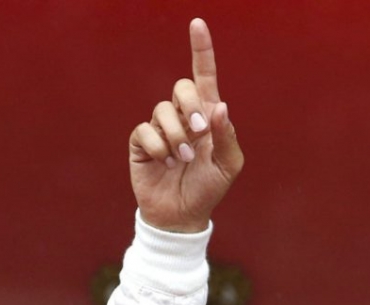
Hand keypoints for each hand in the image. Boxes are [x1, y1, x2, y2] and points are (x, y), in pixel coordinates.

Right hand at [129, 18, 243, 232]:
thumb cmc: (208, 190)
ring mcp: (160, 128)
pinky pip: (145, 130)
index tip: (198, 23)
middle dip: (191, 107)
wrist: (182, 216)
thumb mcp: (228, 166)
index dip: (201, 49)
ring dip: (176, 135)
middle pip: (182, 87)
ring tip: (183, 158)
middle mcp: (182, 116)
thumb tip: (220, 106)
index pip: (204, 76)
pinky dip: (158, 147)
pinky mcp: (141, 143)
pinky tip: (165, 162)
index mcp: (207, 116)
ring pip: (162, 109)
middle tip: (199, 133)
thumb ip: (226, 136)